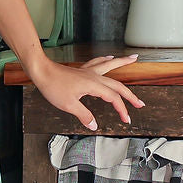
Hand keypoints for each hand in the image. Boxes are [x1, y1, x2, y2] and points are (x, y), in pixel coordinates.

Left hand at [29, 53, 143, 129]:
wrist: (41, 71)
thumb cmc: (53, 87)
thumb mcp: (68, 105)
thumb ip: (84, 115)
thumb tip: (94, 125)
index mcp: (94, 86)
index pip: (114, 99)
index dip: (122, 110)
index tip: (126, 119)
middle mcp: (94, 77)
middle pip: (117, 85)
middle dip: (130, 95)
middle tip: (140, 103)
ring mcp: (88, 72)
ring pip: (110, 66)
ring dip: (123, 63)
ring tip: (134, 59)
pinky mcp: (82, 70)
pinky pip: (98, 63)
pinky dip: (106, 60)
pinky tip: (110, 57)